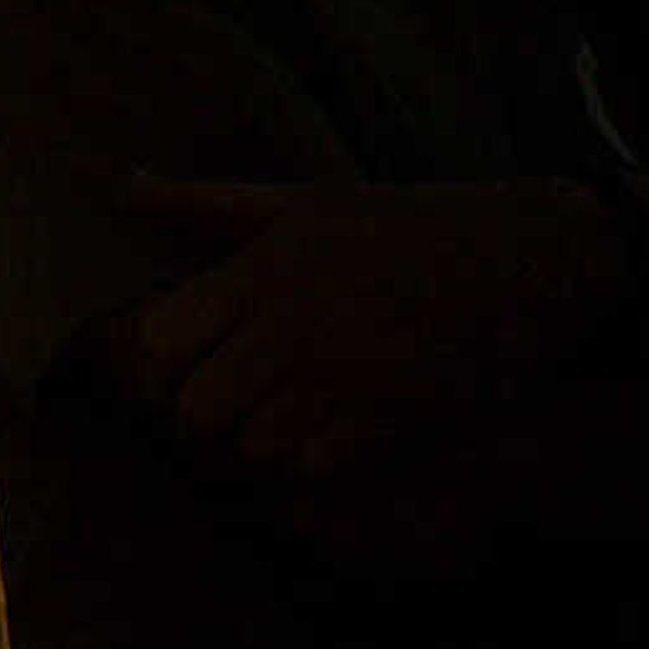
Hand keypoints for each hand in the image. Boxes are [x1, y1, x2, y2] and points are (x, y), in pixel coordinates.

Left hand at [105, 173, 629, 557]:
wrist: (525, 257)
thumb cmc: (402, 226)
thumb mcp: (301, 202)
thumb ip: (207, 204)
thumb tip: (124, 183)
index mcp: (263, 267)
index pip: (157, 342)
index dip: (160, 364)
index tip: (187, 361)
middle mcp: (294, 322)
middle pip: (194, 409)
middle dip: (203, 413)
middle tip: (231, 397)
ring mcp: (343, 374)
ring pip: (250, 445)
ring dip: (259, 438)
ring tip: (284, 410)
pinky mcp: (393, 415)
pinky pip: (314, 465)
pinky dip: (315, 457)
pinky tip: (334, 425)